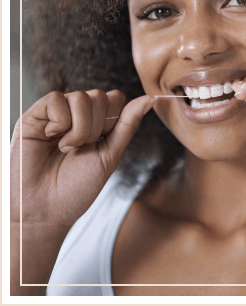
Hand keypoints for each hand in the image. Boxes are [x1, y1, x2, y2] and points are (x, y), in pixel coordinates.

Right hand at [10, 90, 154, 230]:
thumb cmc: (77, 187)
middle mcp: (76, 113)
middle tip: (80, 149)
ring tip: (66, 148)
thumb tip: (150, 99)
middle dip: (96, 128)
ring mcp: (55, 113)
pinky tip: (50, 138)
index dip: (113, 120)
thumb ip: (128, 124)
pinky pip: (55, 99)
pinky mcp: (34, 115)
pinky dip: (59, 122)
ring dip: (79, 129)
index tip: (100, 143)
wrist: (45, 210)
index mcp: (96, 121)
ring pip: (80, 97)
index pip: (115, 98)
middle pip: (100, 96)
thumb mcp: (110, 154)